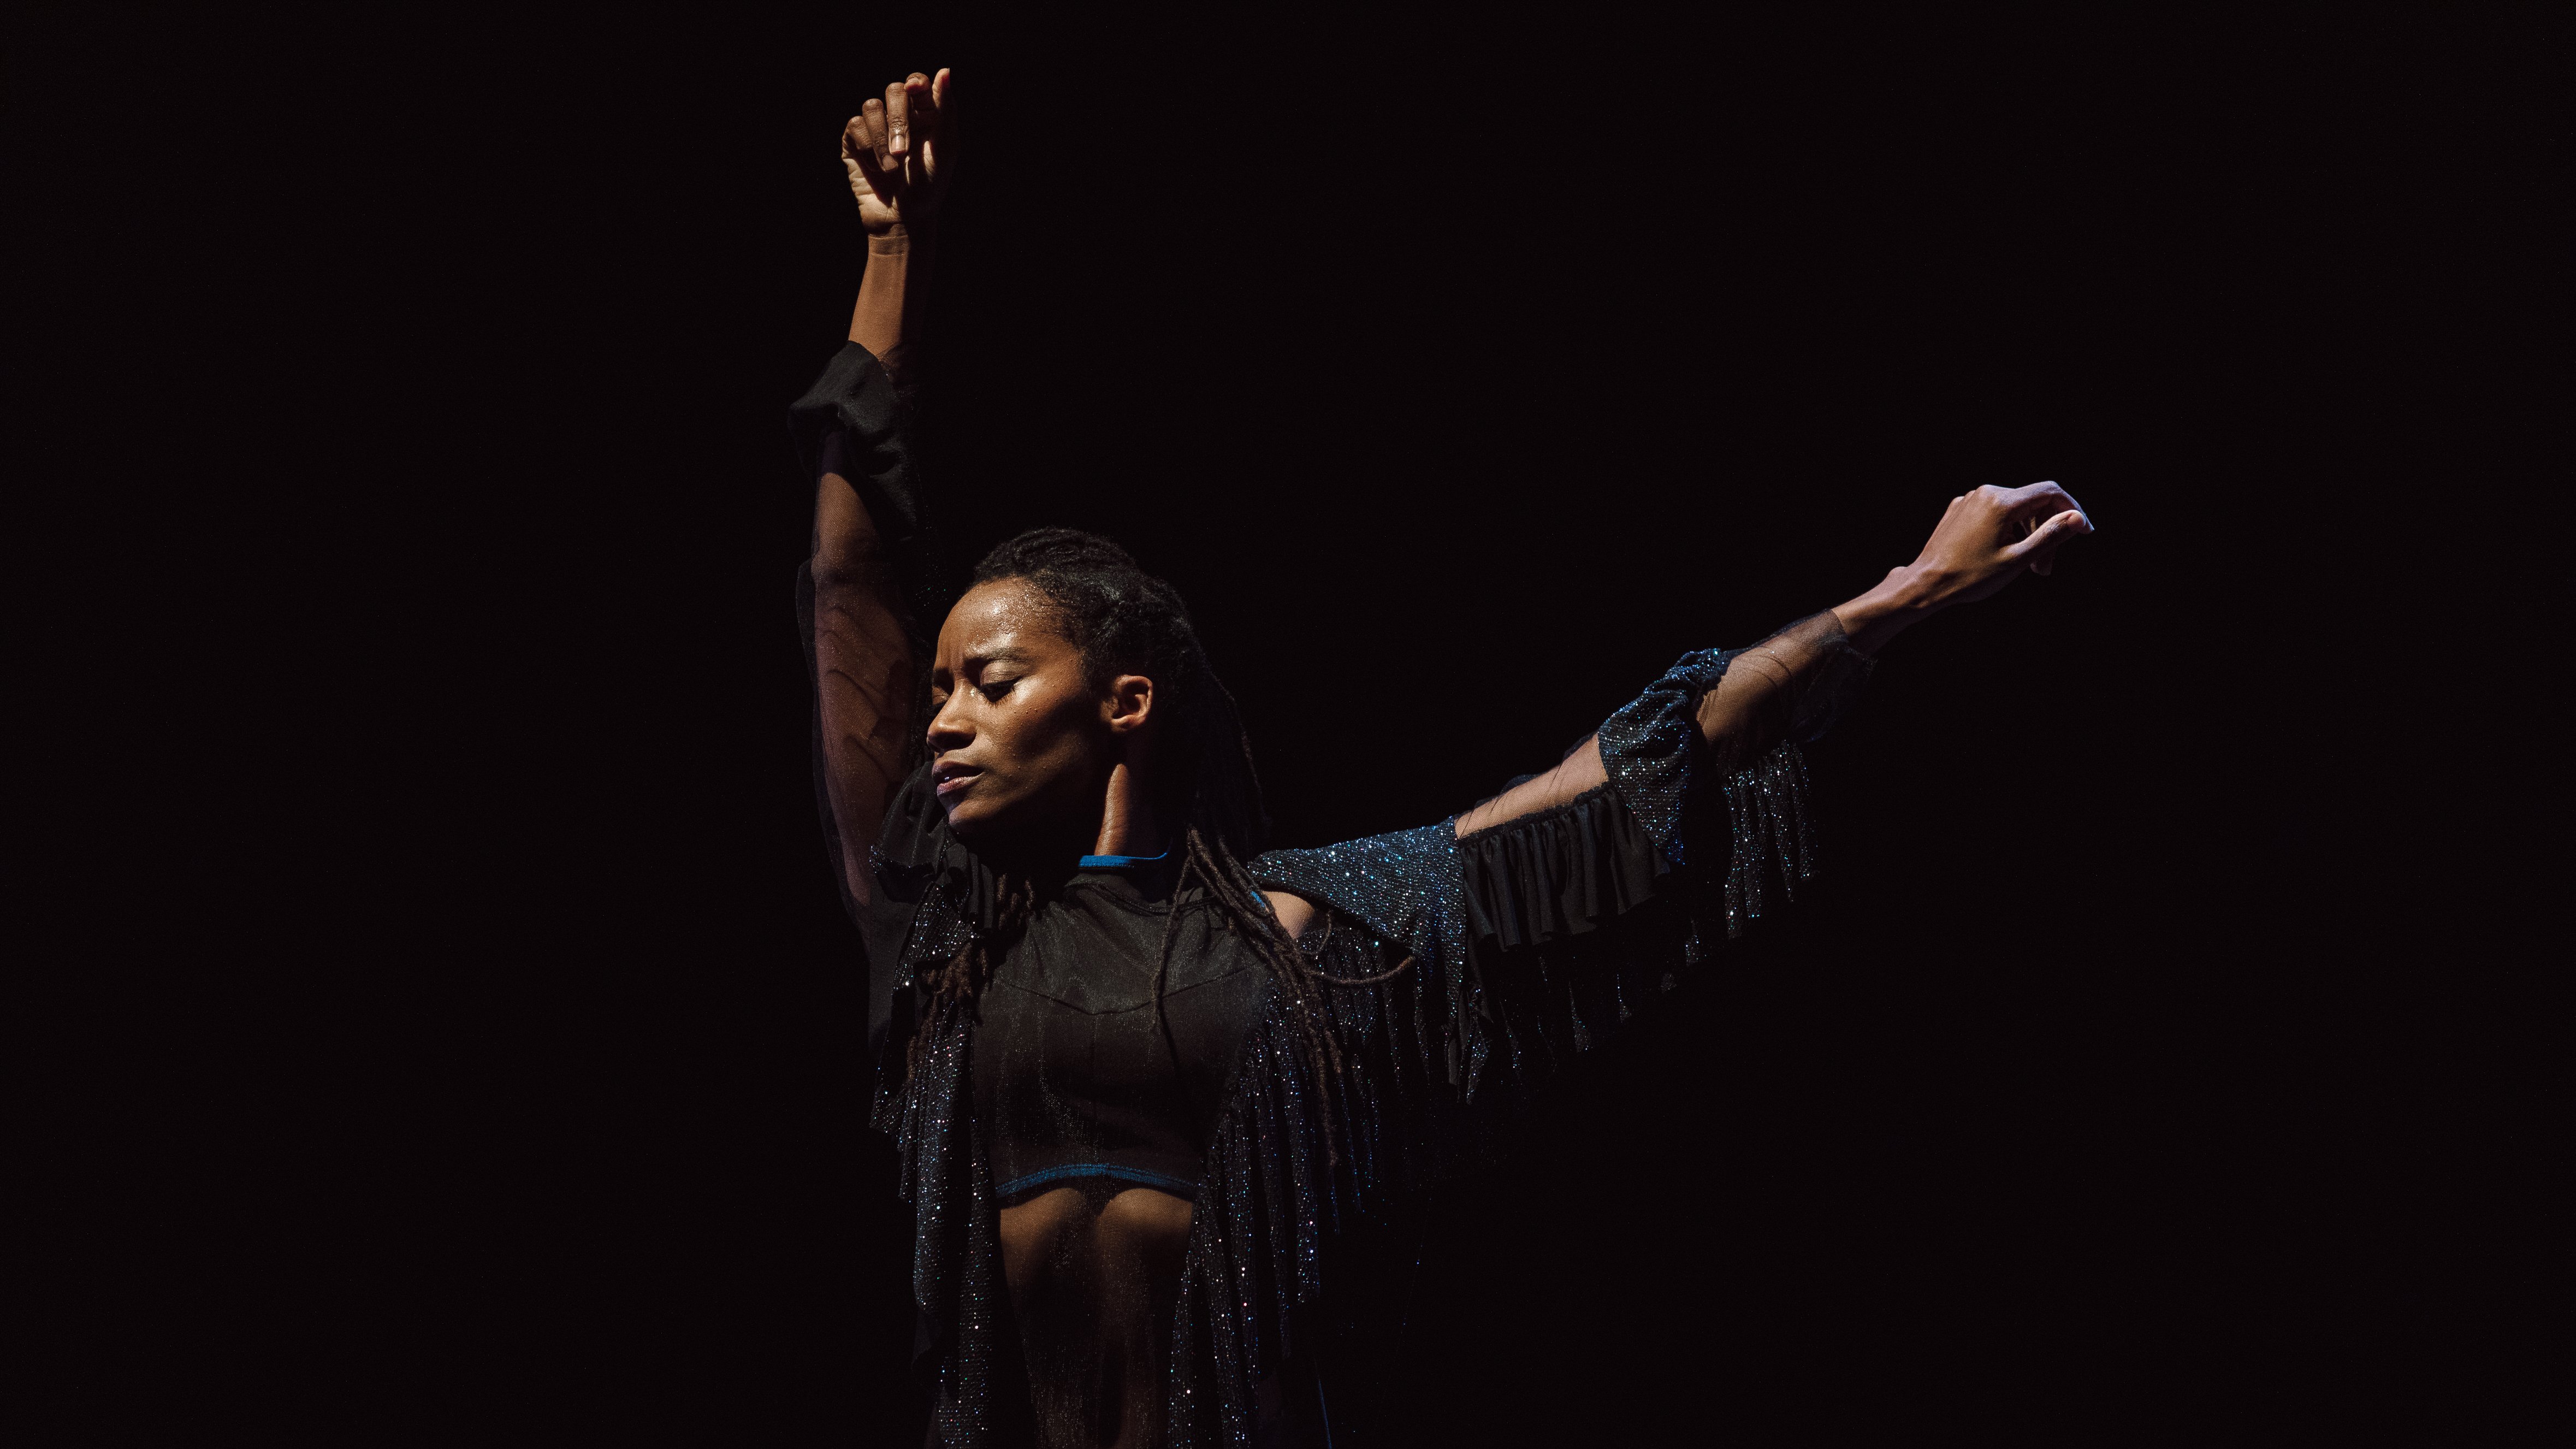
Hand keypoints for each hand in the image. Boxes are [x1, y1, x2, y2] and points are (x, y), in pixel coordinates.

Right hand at [842, 67, 952, 233]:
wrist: (902, 218)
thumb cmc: (929, 186)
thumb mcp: (945, 148)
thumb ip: (946, 109)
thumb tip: (945, 70)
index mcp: (925, 115)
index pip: (918, 84)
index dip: (916, 83)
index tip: (916, 90)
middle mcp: (899, 117)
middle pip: (894, 90)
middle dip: (898, 120)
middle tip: (903, 152)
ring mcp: (875, 127)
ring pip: (871, 106)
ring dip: (882, 139)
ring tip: (892, 167)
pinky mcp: (854, 140)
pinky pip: (855, 126)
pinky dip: (867, 148)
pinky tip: (875, 168)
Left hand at [1898, 481, 2093, 608]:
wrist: (1926, 584)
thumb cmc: (1970, 577)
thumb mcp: (2017, 560)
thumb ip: (2050, 536)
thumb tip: (2077, 518)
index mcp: (2001, 501)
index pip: (2050, 492)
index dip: (2072, 510)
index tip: (2085, 532)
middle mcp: (1985, 493)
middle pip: (2033, 503)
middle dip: (2047, 531)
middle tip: (2046, 567)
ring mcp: (1970, 499)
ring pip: (2015, 510)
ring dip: (2028, 535)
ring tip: (2029, 567)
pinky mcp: (1960, 509)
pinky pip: (1995, 514)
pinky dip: (2008, 531)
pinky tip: (2006, 556)